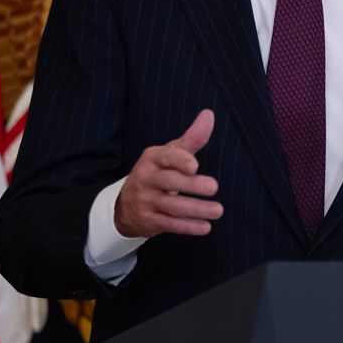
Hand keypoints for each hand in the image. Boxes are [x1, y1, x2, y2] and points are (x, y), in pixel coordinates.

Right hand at [114, 109, 223, 238]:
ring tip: (217, 210)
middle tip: (213, 187)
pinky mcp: (149, 220)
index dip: (180, 161)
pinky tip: (205, 227)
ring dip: (196, 209)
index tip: (195, 166)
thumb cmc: (157, 172)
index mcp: (152, 158)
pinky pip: (170, 224)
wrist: (126, 204)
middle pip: (169, 182)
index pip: (166, 157)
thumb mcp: (170, 154)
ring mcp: (146, 201)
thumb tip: (209, 115)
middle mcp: (146, 178)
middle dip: (191, 185)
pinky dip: (188, 227)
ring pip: (172, 206)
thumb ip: (191, 138)